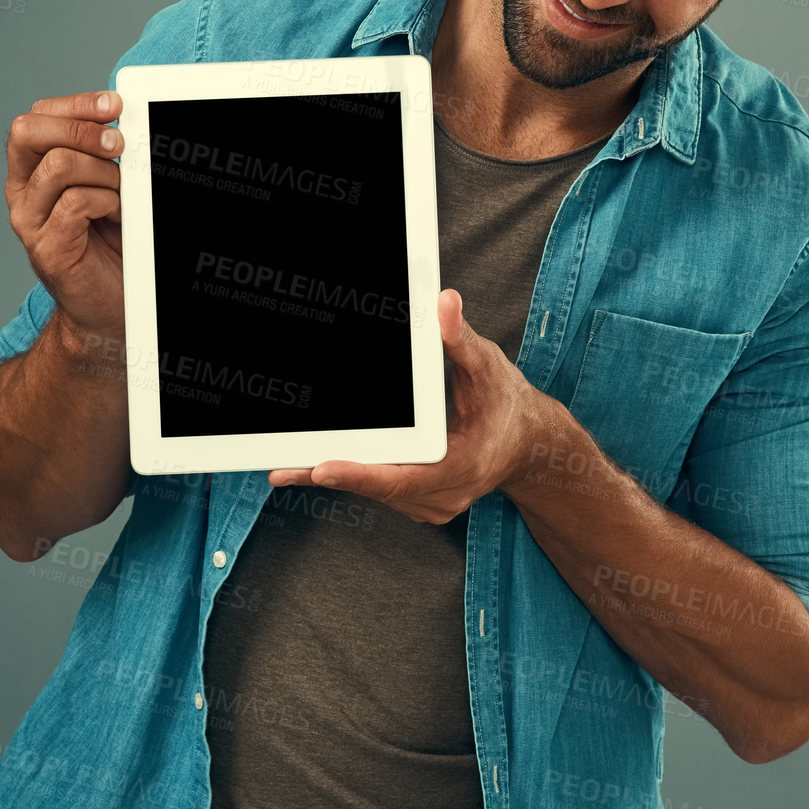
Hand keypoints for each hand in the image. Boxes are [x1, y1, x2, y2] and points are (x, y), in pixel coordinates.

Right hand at [5, 89, 126, 341]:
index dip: (76, 105)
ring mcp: (29, 220)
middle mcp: (23, 192)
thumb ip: (103, 154)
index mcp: (32, 170)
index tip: (115, 106)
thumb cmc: (113, 244)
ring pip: (58, 165)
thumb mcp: (109, 186)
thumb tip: (123, 120)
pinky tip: (118, 217)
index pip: (37, 117)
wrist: (110, 306)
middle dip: (80, 129)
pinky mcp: (47, 247)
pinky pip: (77, 202)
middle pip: (28, 130)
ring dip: (104, 173)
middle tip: (118, 145)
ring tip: (122, 195)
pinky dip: (108, 202)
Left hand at [267, 289, 547, 522]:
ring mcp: (431, 504)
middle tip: (281, 466)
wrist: (526, 440)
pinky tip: (314, 464)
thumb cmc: (504, 402)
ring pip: (374, 490)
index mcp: (463, 467)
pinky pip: (379, 490)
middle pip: (379, 486)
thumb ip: (460, 339)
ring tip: (286, 464)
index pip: (405, 476)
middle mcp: (445, 496)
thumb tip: (443, 305)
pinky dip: (352, 473)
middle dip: (329, 472)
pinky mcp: (419, 501)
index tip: (323, 468)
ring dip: (334, 474)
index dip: (362, 474)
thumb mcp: (486, 367)